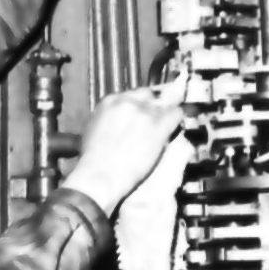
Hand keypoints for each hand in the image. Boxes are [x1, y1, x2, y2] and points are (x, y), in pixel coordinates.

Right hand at [61, 86, 182, 217]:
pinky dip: (178, 118)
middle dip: (151, 106)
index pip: (131, 94)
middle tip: (152, 120)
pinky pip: (176, 113)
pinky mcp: (158, 125)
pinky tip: (176, 126)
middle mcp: (128, 101)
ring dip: (164, 114)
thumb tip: (114, 118)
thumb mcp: (90, 130)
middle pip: (148, 94)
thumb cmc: (93, 160)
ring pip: (164, 103)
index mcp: (110, 101)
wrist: (100, 175)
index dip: (138, 105)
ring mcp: (144, 112)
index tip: (141, 113)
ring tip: (165, 125)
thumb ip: (105, 117)